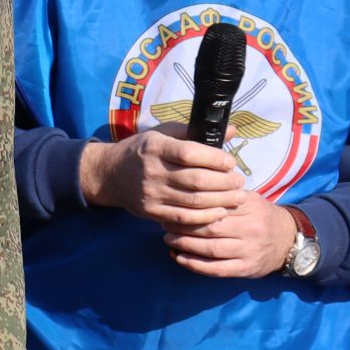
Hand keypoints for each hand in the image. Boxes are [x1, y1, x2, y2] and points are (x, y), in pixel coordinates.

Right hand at [77, 126, 241, 227]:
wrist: (110, 174)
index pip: (189, 153)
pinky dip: (206, 217)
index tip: (230, 162)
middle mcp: (152, 171)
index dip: (215, 159)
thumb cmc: (142, 150)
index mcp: (155, 147)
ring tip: (237, 198)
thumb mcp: (162, 133)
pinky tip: (220, 212)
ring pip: (193, 201)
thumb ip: (194, 132)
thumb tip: (231, 131)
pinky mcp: (151, 212)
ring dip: (221, 201)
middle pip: (196, 180)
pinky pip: (184, 218)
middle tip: (239, 182)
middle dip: (224, 183)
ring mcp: (151, 194)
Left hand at [161, 195, 297, 279]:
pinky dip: (195, 265)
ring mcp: (249, 251)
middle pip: (211, 228)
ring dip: (185, 245)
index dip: (191, 207)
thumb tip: (192, 186)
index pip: (215, 206)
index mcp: (250, 207)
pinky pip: (217, 269)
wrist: (288, 240)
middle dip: (184, 227)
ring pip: (212, 249)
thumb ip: (225, 194)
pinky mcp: (246, 269)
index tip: (172, 206)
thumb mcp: (249, 198)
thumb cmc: (260, 215)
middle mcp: (251, 229)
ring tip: (168, 239)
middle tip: (164, 223)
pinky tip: (179, 258)